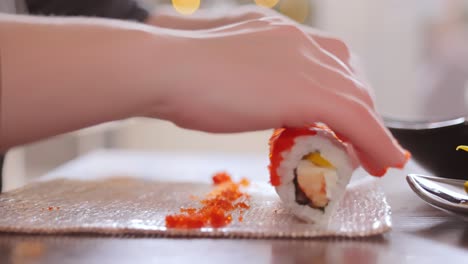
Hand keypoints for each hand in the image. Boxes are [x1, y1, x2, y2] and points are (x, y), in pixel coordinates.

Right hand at [151, 16, 407, 175]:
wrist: (165, 68)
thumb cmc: (172, 68)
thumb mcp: (212, 64)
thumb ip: (233, 72)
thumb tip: (228, 87)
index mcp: (272, 31)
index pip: (321, 56)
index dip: (336, 85)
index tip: (336, 112)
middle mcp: (296, 39)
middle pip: (347, 73)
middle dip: (357, 106)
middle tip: (357, 137)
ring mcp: (304, 63)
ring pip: (357, 97)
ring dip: (369, 130)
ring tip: (373, 158)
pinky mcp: (309, 92)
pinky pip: (358, 120)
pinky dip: (376, 142)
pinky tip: (383, 162)